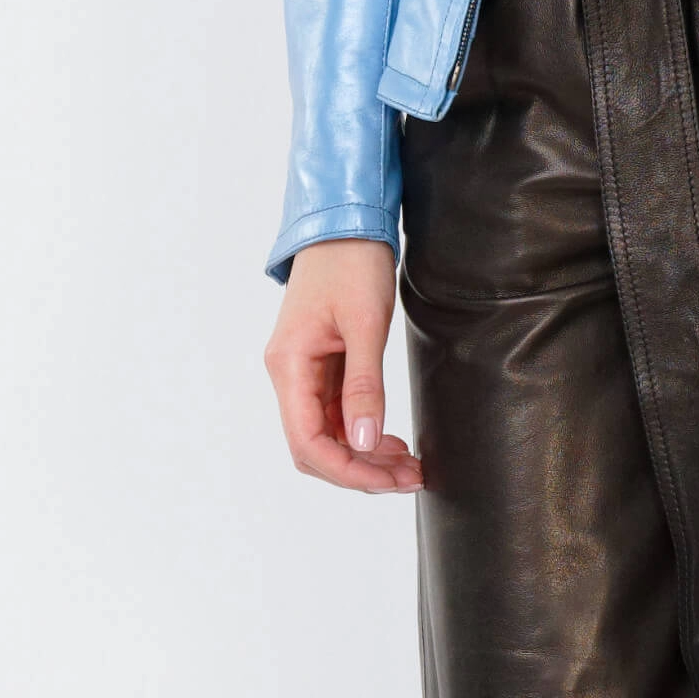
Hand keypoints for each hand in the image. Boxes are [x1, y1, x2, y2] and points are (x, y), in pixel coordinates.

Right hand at [264, 237, 424, 493]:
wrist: (347, 218)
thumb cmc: (353, 260)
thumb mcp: (365, 321)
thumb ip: (364, 384)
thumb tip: (363, 443)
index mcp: (289, 365)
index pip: (307, 442)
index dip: (346, 470)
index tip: (388, 481)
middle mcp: (289, 373)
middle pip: (315, 446)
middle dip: (360, 469)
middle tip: (409, 476)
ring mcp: (304, 369)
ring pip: (327, 432)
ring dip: (364, 454)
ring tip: (407, 464)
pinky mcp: (322, 362)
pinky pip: (337, 411)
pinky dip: (362, 430)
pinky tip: (390, 437)